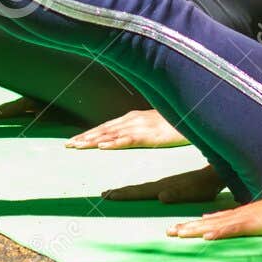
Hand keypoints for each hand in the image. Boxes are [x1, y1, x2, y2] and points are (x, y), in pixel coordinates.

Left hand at [66, 109, 186, 149]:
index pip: (105, 127)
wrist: (194, 115)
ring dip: (93, 140)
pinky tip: (103, 146)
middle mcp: (133, 120)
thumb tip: (127, 135)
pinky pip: (129, 140)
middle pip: (104, 130)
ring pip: (112, 134)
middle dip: (85, 137)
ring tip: (78, 145)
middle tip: (68, 144)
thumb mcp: (154, 124)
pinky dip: (114, 143)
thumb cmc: (175, 122)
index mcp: (133, 118)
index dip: (89, 134)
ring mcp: (140, 127)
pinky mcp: (150, 135)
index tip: (74, 140)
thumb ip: (140, 129)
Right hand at [102, 166, 224, 203]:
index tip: (108, 195)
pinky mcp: (171, 185)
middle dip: (120, 192)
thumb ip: (177, 194)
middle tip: (104, 195)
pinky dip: (139, 190)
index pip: (139, 191)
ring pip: (142, 187)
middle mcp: (161, 185)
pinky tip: (137, 191)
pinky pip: (149, 188)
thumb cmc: (205, 186)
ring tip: (114, 192)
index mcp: (163, 187)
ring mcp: (165, 184)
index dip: (123, 194)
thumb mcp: (192, 192)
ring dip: (127, 191)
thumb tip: (161, 196)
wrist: (214, 174)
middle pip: (136, 189)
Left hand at [168, 196, 261, 240]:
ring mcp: (239, 219)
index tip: (174, 229)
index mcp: (230, 216)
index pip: (206, 222)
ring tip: (179, 233)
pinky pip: (230, 229)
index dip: (189, 225)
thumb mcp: (246, 218)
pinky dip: (218, 232)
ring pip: (213, 225)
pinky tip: (206, 236)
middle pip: (204, 223)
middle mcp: (231, 216)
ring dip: (196, 229)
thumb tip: (209, 222)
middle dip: (186, 228)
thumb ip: (228, 221)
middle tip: (167, 232)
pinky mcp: (248, 224)